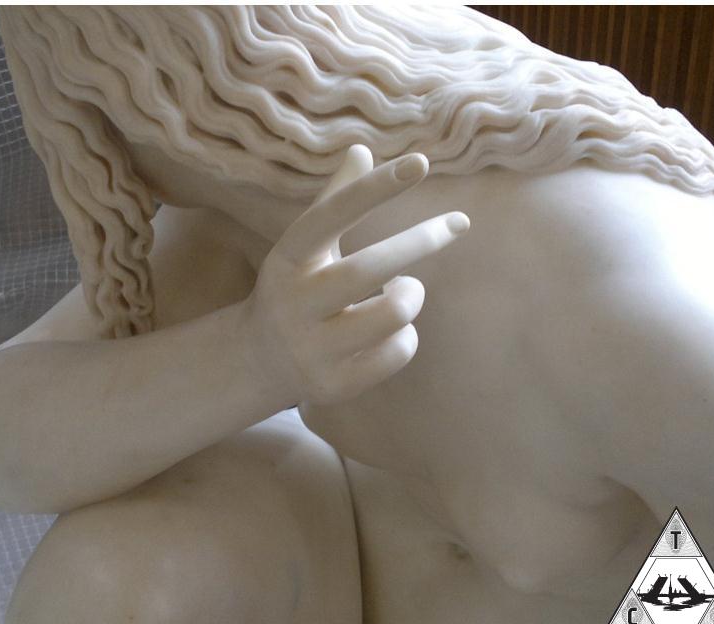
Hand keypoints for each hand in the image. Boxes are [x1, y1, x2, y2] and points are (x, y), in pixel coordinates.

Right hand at [244, 145, 469, 404]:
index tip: (420, 163)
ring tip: (405, 291)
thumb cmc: (296, 287)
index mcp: (286, 258)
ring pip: (391, 316)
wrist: (258, 360)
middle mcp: (293, 303)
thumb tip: (361, 149)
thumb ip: (333, 199)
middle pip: (368, 270)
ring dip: (412, 296)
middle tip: (456, 224)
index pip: (329, 215)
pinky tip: (392, 333)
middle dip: (420, 243)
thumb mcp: (304, 245)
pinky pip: (394, 354)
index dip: (374, 189)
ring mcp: (309, 347)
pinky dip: (406, 338)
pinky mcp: (331, 385)